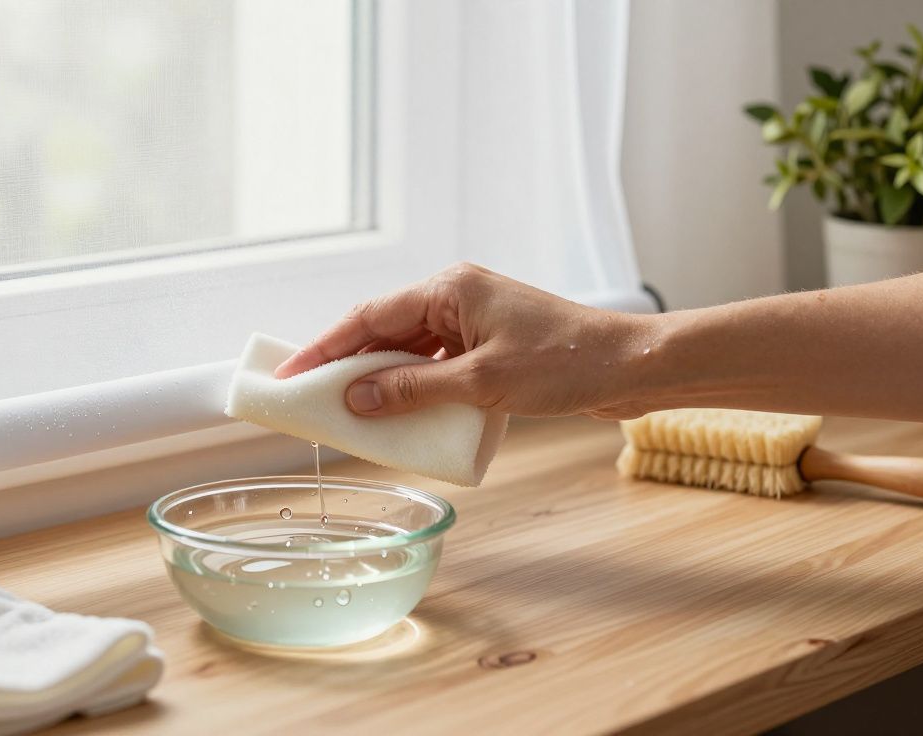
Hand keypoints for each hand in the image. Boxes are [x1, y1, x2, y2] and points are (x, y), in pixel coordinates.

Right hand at [275, 263, 655, 418]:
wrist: (633, 366)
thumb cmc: (567, 363)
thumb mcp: (481, 383)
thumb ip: (413, 390)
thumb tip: (356, 401)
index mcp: (449, 290)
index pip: (369, 317)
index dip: (325, 348)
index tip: (290, 375)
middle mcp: (456, 296)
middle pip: (383, 330)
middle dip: (346, 364)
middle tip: (306, 397)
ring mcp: (474, 320)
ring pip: (408, 349)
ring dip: (380, 379)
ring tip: (345, 412)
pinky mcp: (489, 344)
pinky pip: (435, 363)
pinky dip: (413, 386)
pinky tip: (399, 414)